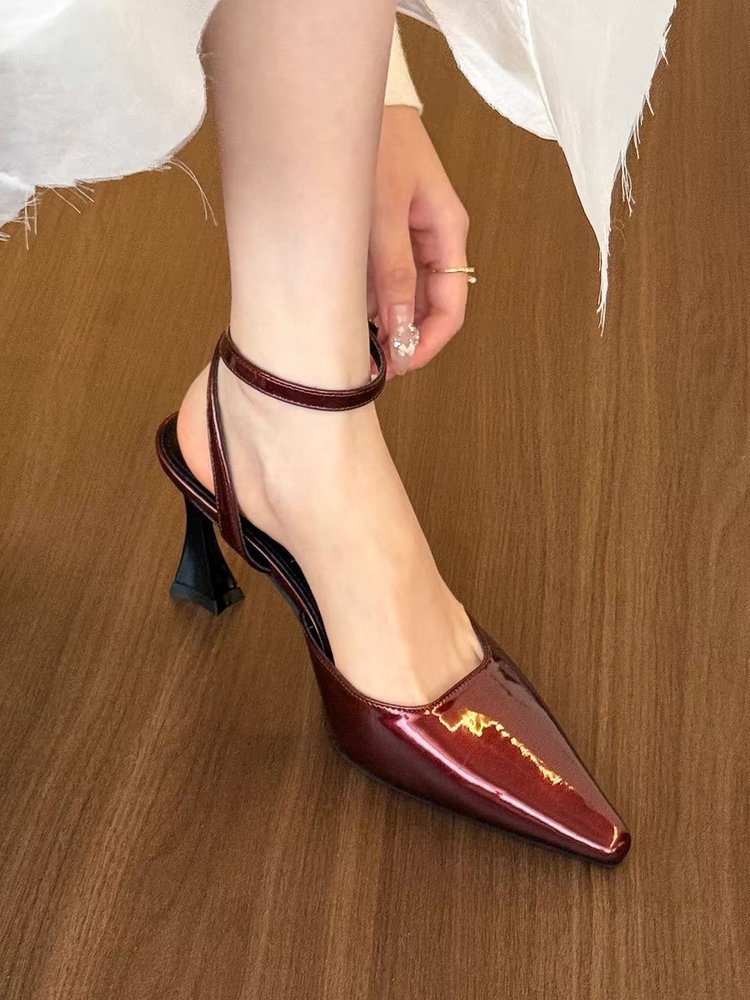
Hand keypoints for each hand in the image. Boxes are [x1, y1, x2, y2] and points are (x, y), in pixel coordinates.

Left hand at [368, 105, 470, 377]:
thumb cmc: (376, 142)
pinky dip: (365, 298)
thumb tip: (400, 327)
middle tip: (370, 362)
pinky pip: (382, 279)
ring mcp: (410, 240)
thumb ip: (391, 271)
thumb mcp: (382, 212)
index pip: (451, 307)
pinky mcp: (386, 237)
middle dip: (402, 338)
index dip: (428, 343)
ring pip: (402, 297)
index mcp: (447, 233)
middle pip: (426, 308)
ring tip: (351, 339)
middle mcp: (433, 242)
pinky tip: (344, 309)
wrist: (347, 103)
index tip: (402, 365)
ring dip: (380, 321)